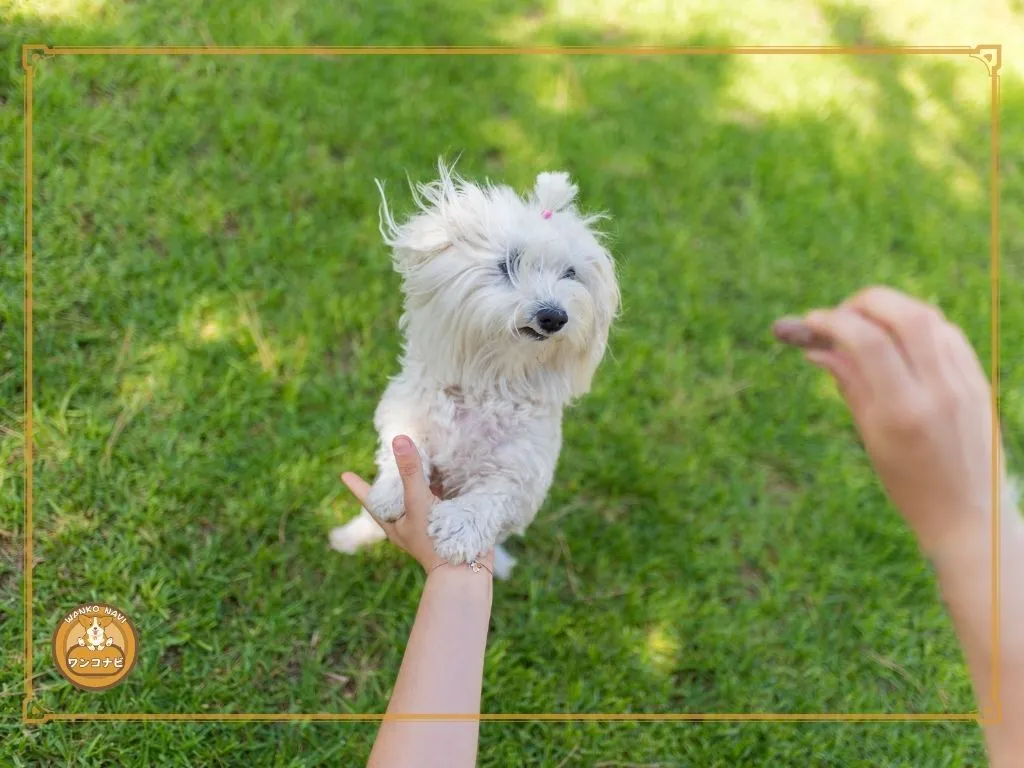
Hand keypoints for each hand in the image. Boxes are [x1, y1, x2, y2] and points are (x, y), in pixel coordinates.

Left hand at [341, 436, 494, 572]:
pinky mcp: (446, 526)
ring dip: (416, 485)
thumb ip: (410, 472)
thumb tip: (398, 440)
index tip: (344, 474)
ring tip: (415, 467)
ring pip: (416, 501)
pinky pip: (438, 503)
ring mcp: (426, 527)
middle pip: (392, 500)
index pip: (370, 499)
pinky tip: (447, 479)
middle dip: (389, 484)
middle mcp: (407, 524)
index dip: (358, 486)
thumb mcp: (419, 501)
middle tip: (382, 467)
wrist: (463, 571)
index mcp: (393, 522)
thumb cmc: (434, 539)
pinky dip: (439, 490)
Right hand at [780, 286, 1005, 559]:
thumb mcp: (870, 436)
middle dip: (865, 302)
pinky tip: (899, 340)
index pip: (868, 341)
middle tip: (840, 315)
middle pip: (905, 314)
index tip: (810, 320)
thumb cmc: (909, 484)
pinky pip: (948, 335)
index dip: (833, 321)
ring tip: (866, 326)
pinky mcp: (979, 381)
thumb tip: (818, 348)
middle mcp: (939, 390)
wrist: (970, 516)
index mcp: (904, 411)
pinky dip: (918, 325)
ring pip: (929, 318)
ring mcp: (965, 383)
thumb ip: (849, 383)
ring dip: (892, 310)